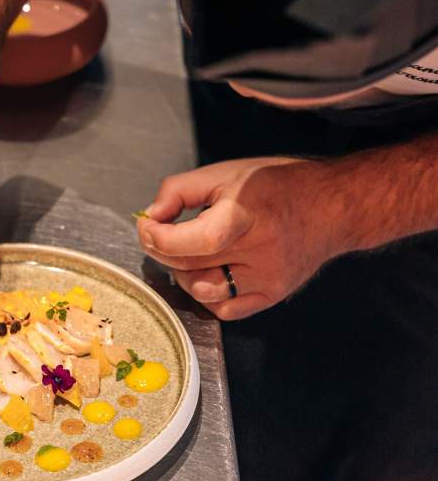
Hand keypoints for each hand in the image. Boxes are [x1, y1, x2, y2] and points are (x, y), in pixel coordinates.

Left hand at [138, 156, 340, 319]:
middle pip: (192, 264)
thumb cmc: (277, 185)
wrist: (332, 207)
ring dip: (183, 274)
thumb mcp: (224, 172)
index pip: (194, 241)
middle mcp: (260, 250)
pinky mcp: (273, 294)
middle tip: (159, 235)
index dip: (160, 238)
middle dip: (162, 250)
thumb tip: (150, 216)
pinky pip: (225, 308)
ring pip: (204, 292)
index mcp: (247, 214)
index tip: (147, 226)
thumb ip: (179, 191)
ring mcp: (268, 277)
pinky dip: (207, 294)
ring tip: (189, 252)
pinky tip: (209, 271)